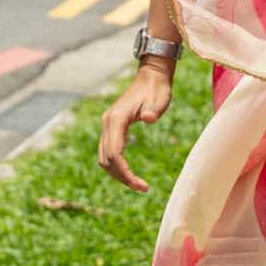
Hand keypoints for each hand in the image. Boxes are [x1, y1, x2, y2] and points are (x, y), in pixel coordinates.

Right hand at [97, 62, 173, 192]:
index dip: (125, 172)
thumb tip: (149, 119)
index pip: (115, 154)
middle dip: (121, 176)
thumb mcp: (161, 99)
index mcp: (116, 119)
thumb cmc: (158, 89)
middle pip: (107, 159)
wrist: (151, 77)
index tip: (140, 185)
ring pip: (104, 157)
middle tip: (142, 188)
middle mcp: (107, 122)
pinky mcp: (112, 127)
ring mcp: (108, 125)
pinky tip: (129, 172)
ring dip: (117, 173)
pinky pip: (108, 151)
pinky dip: (116, 165)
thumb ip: (154, 110)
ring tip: (137, 184)